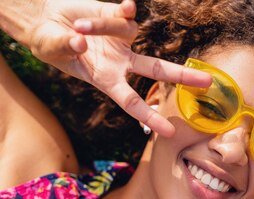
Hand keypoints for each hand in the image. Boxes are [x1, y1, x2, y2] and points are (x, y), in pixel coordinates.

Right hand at [24, 0, 210, 136]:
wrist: (46, 18)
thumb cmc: (48, 42)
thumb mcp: (51, 48)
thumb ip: (66, 47)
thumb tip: (81, 41)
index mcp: (106, 80)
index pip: (132, 103)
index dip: (149, 118)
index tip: (169, 132)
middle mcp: (121, 62)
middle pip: (156, 70)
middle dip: (182, 76)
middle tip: (207, 82)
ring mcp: (122, 39)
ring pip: (128, 32)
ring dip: (102, 28)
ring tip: (78, 27)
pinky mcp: (117, 16)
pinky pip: (128, 14)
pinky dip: (126, 11)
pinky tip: (125, 7)